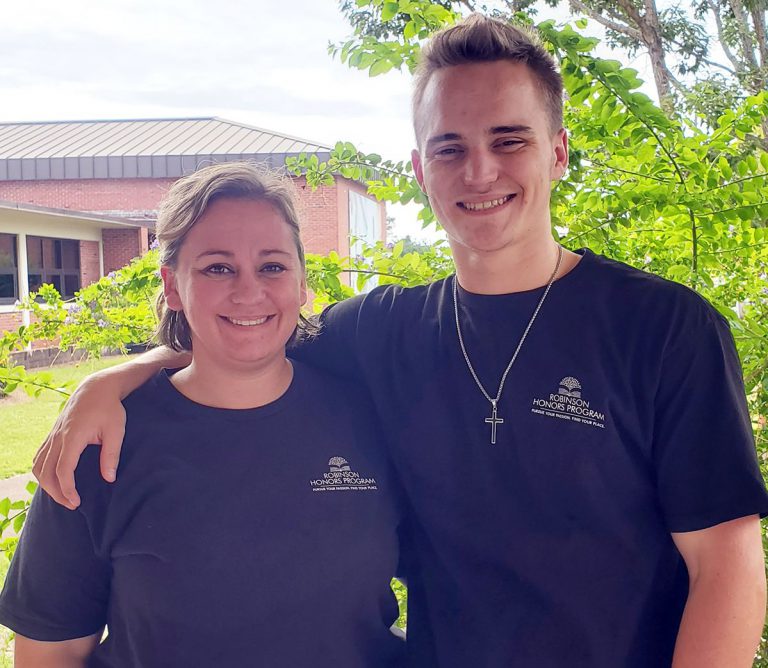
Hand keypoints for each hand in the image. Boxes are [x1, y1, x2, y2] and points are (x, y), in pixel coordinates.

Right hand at [33, 377, 126, 508]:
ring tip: (63, 495)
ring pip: (38, 465)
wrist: (96, 388)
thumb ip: (111, 454)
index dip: (67, 489)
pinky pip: (39, 456)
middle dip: (56, 492)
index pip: (63, 470)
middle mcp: (58, 437)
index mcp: (73, 436)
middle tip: (72, 504)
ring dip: (46, 483)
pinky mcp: (52, 434)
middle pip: (46, 472)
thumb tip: (109, 478)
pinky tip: (54, 480)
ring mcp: (52, 435)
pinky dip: (42, 471)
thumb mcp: (116, 430)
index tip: (76, 502)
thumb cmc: (109, 408)